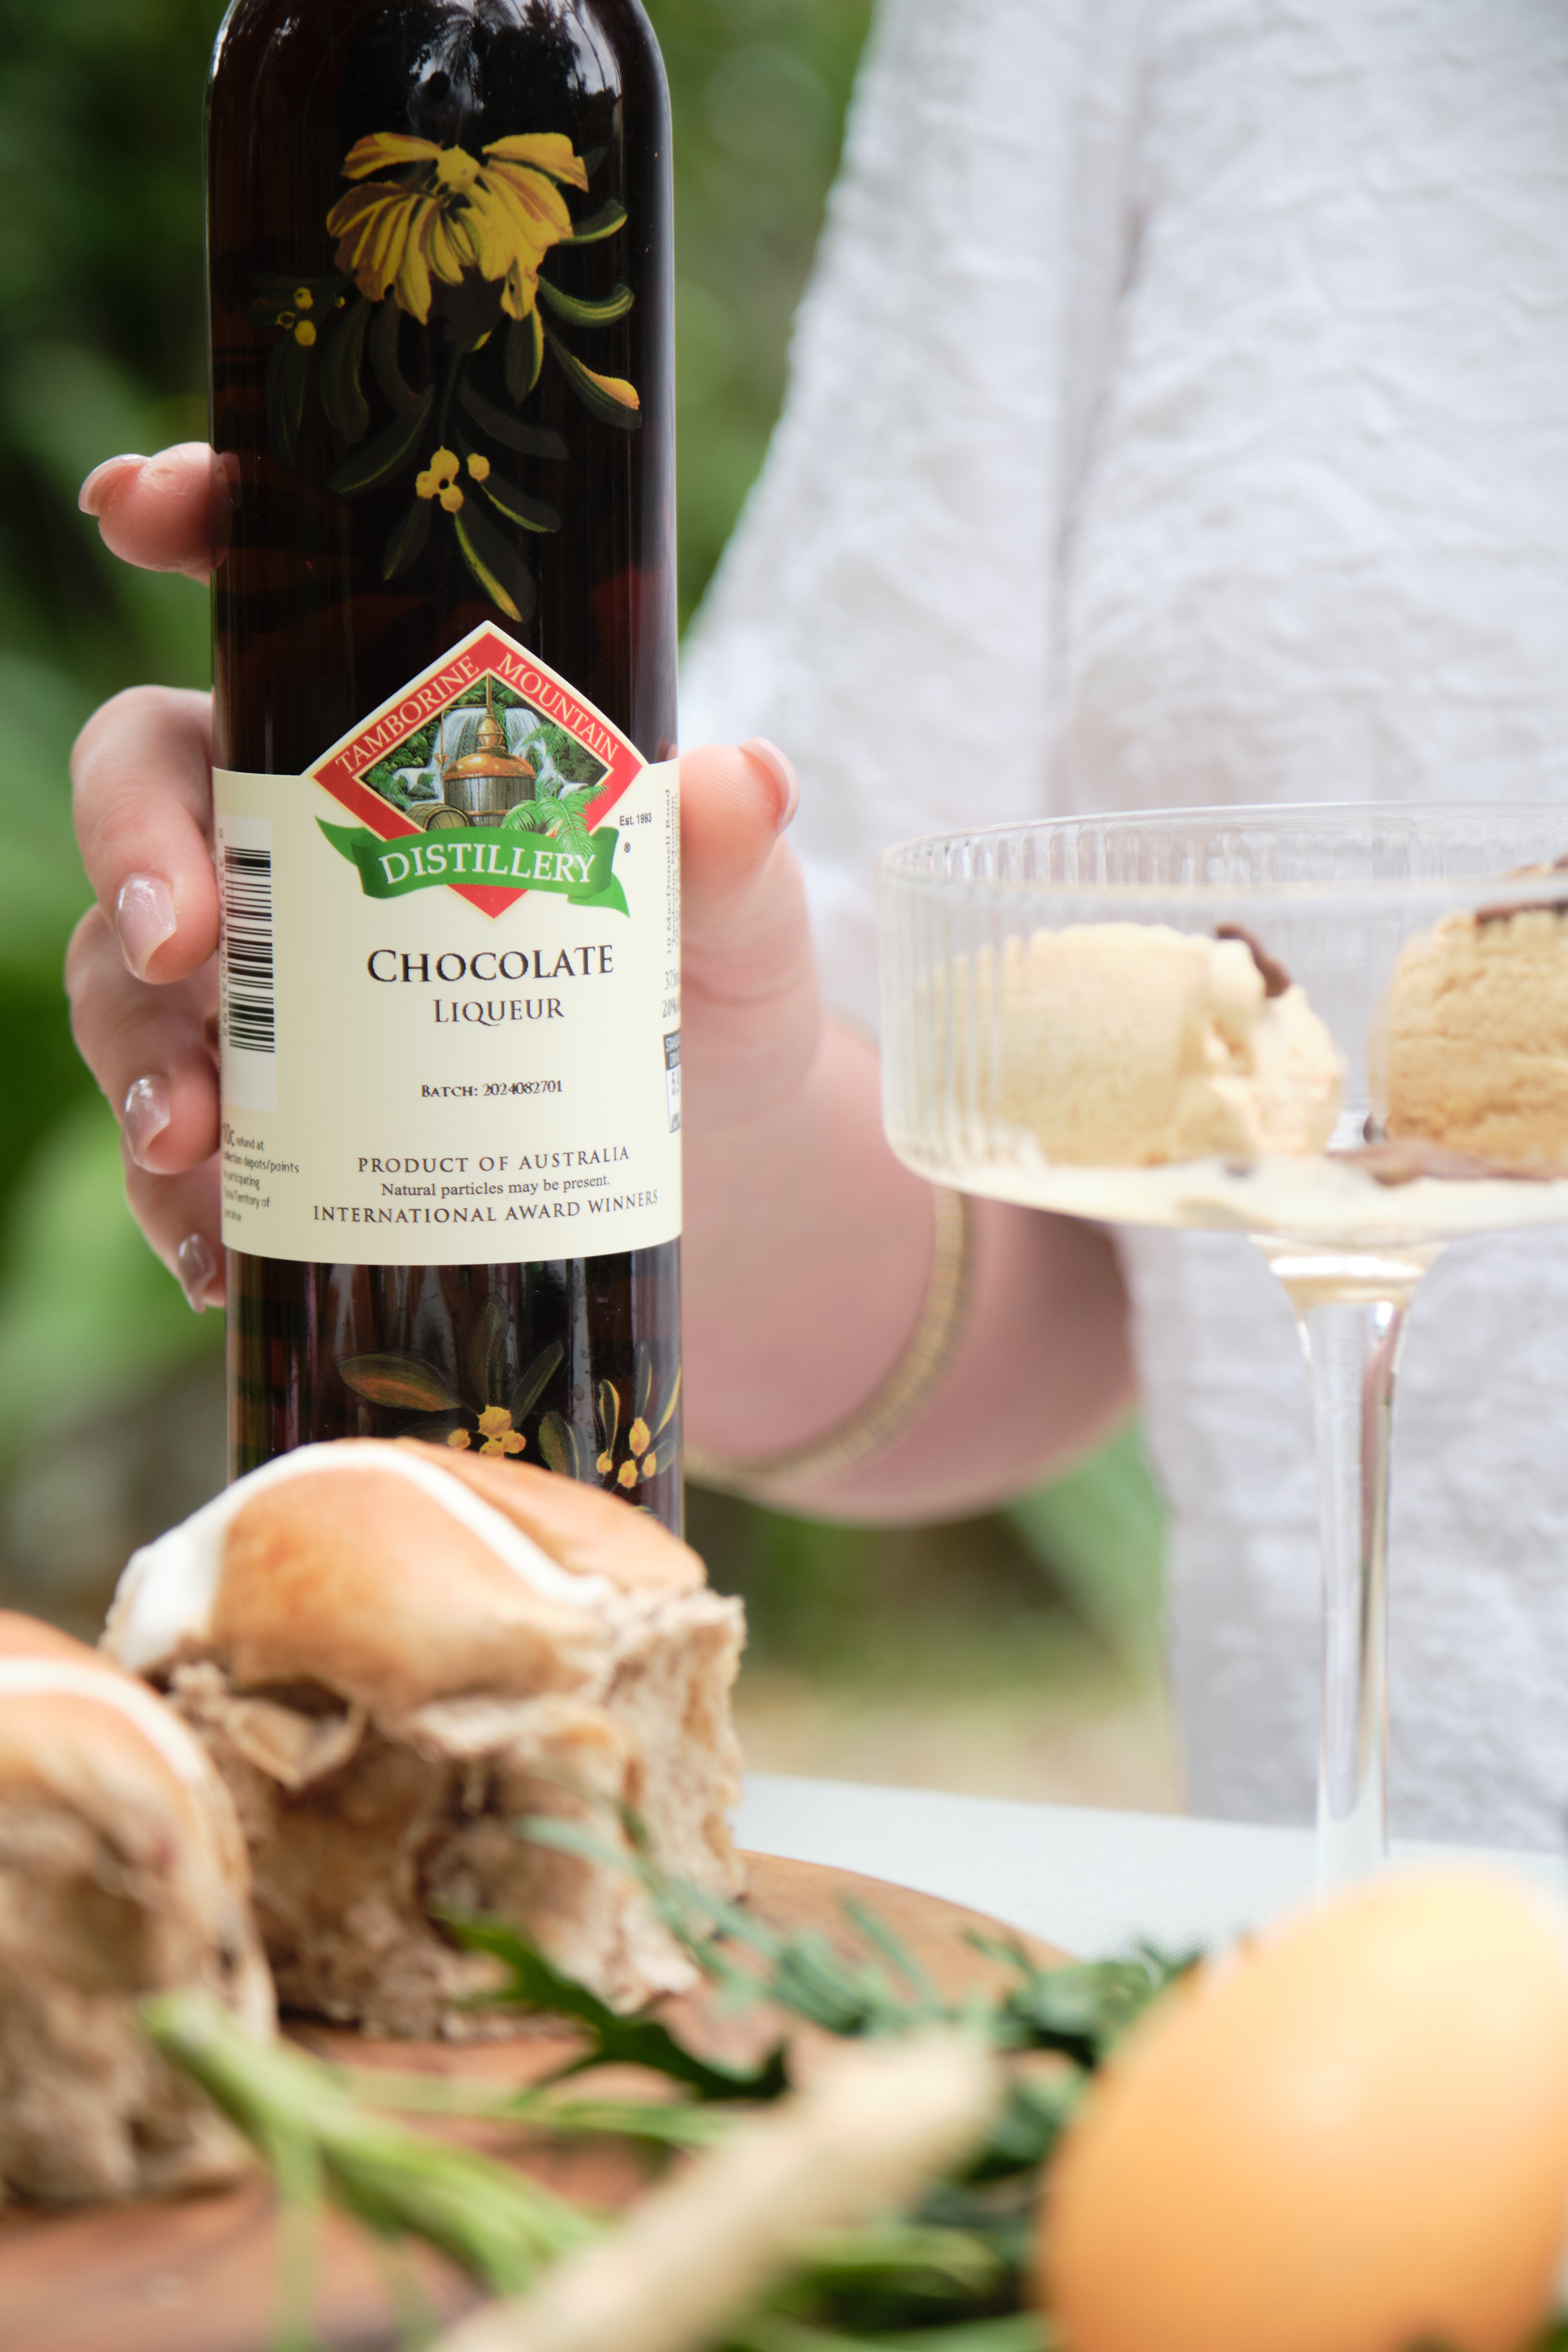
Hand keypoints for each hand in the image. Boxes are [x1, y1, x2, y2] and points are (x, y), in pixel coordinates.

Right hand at [66, 447, 820, 1315]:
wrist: (700, 1151)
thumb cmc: (704, 993)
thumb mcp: (734, 927)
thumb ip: (731, 860)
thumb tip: (743, 782)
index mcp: (388, 739)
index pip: (264, 598)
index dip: (191, 525)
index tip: (136, 512)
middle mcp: (296, 843)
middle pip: (147, 792)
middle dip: (133, 854)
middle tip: (179, 942)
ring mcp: (268, 983)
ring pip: (128, 979)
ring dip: (138, 1055)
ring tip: (191, 1141)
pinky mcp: (271, 1113)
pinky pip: (176, 1146)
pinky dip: (179, 1198)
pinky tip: (219, 1252)